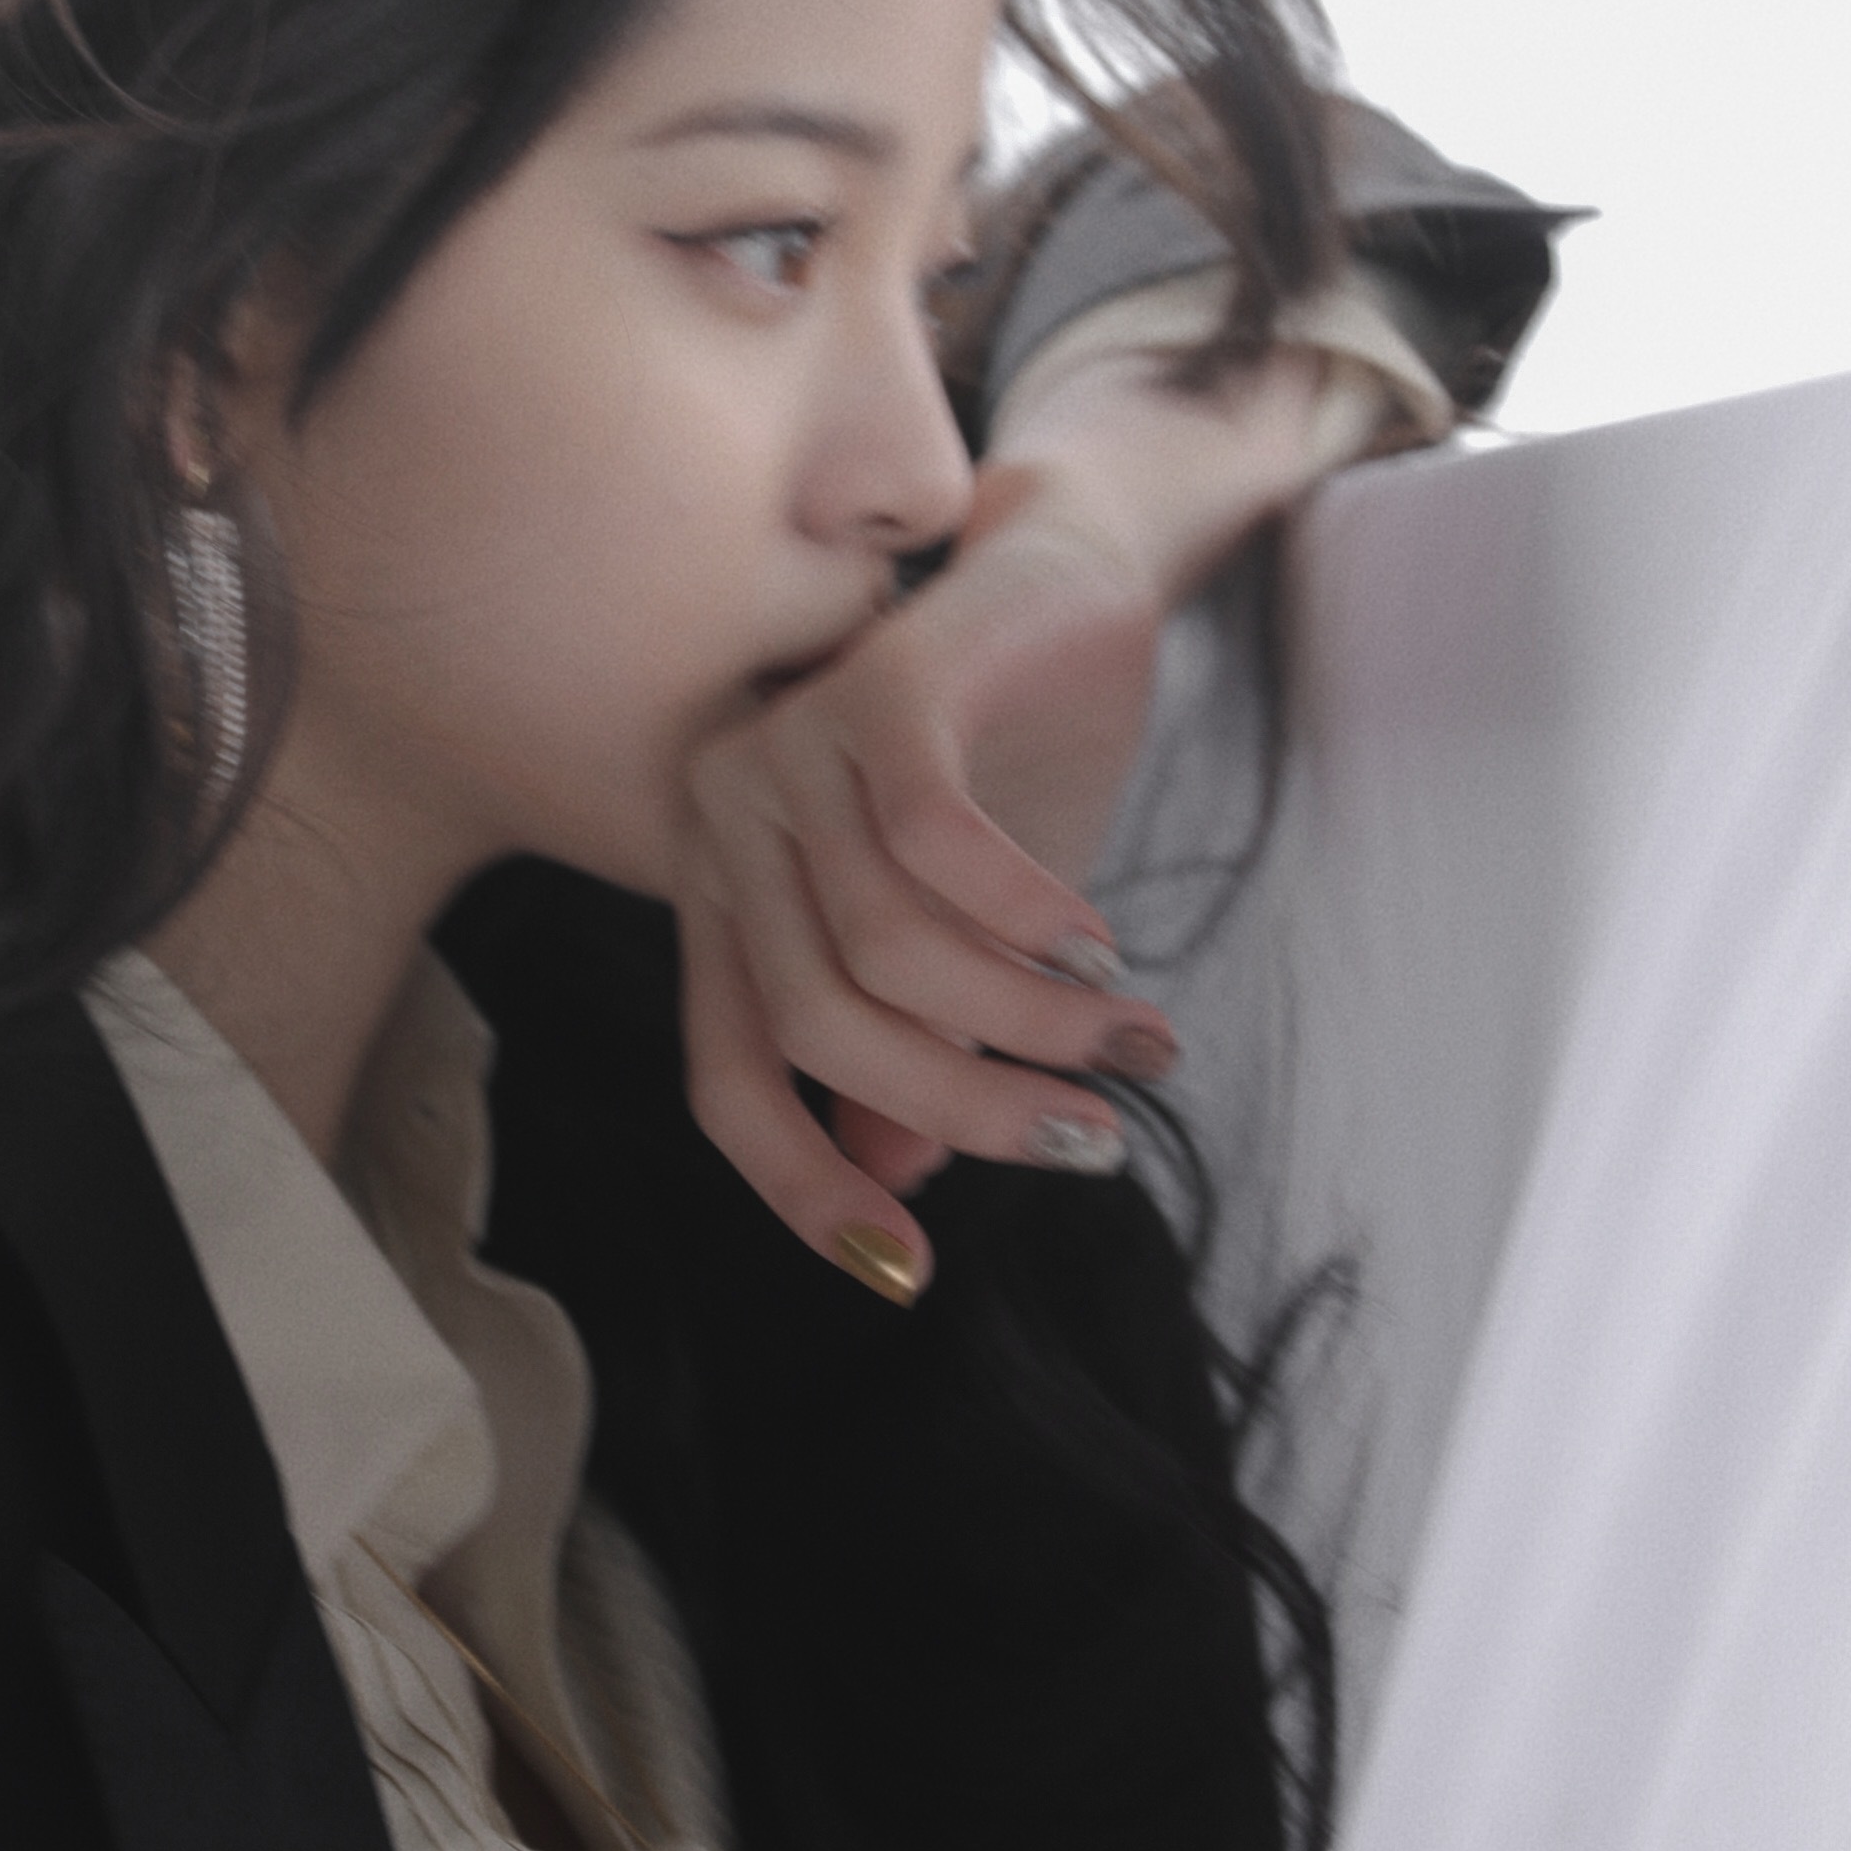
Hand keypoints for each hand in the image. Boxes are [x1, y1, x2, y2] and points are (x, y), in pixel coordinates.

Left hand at [671, 346, 1394, 1286]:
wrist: (1068, 580)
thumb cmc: (1008, 770)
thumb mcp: (966, 945)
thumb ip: (915, 1052)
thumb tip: (896, 1178)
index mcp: (722, 896)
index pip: (727, 1080)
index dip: (805, 1189)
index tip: (910, 1271)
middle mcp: (725, 822)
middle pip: (823, 1030)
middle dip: (969, 1108)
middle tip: (1091, 1141)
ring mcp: (787, 747)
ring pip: (888, 954)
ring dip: (1028, 1023)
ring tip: (1128, 1042)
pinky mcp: (875, 690)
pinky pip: (939, 851)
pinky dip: (1028, 921)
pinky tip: (1095, 944)